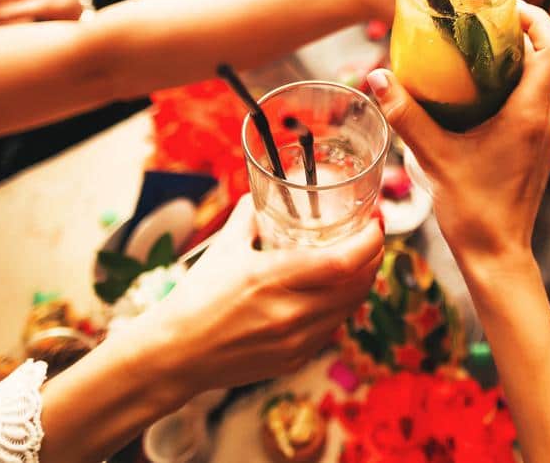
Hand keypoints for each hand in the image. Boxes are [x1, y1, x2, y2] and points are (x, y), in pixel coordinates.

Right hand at [130, 196, 382, 398]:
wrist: (175, 355)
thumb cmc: (196, 298)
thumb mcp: (224, 247)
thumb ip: (251, 215)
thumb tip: (267, 190)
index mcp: (274, 278)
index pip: (345, 261)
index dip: (371, 241)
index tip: (375, 224)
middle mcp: (291, 313)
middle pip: (358, 285)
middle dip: (373, 258)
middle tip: (371, 239)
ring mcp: (295, 341)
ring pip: (349, 308)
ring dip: (361, 283)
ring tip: (358, 263)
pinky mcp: (294, 359)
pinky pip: (332, 328)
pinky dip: (340, 307)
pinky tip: (334, 293)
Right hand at [366, 2, 549, 268]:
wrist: (497, 255)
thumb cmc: (473, 210)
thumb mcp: (433, 156)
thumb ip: (405, 113)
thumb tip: (376, 77)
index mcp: (530, 113)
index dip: (538, 18)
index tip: (508, 7)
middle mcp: (546, 120)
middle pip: (547, 60)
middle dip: (518, 36)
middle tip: (481, 24)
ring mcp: (547, 136)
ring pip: (540, 83)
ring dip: (514, 64)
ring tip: (475, 54)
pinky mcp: (540, 150)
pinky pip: (533, 105)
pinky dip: (512, 90)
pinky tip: (478, 96)